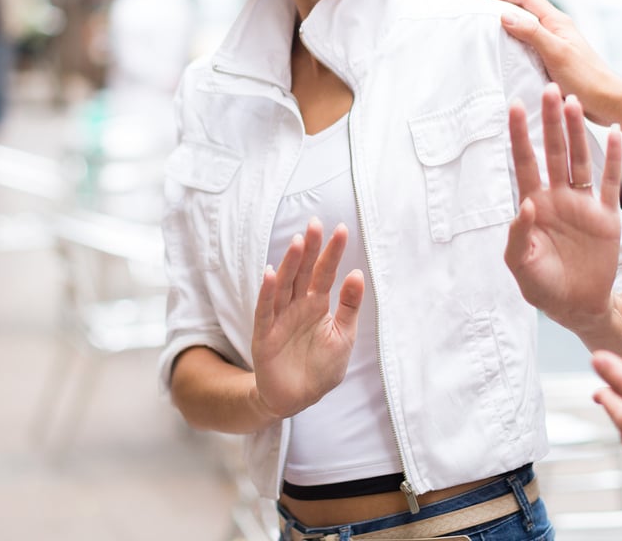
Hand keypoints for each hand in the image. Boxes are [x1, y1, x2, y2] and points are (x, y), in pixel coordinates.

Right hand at [250, 219, 363, 419]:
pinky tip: (271, 272)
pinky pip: (265, 310)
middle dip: (310, 248)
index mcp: (317, 304)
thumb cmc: (322, 366)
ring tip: (298, 242)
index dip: (332, 252)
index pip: (325, 272)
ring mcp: (279, 318)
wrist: (300, 398)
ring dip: (289, 264)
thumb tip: (357, 273)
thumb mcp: (343, 336)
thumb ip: (349, 306)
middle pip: (303, 272)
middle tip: (315, 223)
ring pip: (284, 285)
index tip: (342, 229)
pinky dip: (267, 292)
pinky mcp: (264, 335)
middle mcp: (297, 306)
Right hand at [482, 0, 621, 132]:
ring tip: (486, 26)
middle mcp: (556, 30)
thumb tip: (505, 15)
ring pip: (527, 27)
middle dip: (503, 3)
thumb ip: (532, 32)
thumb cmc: (585, 77)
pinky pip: (528, 45)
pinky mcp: (553, 61)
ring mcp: (555, 45)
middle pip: (526, 9)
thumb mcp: (556, 52)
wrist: (607, 101)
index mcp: (558, 22)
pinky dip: (514, 43)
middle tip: (480, 6)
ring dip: (507, 23)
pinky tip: (504, 52)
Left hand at [505, 83, 621, 332]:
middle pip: (553, 152)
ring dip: (577, 132)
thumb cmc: (543, 287)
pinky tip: (616, 135)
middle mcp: (558, 197)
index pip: (524, 162)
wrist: (577, 306)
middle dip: (551, 122)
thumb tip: (526, 204)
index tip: (514, 106)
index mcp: (534, 205)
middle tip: (550, 89)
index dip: (519, 135)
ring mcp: (583, 204)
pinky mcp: (606, 216)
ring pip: (580, 160)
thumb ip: (519, 236)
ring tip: (575, 103)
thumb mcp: (521, 266)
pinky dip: (614, 160)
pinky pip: (611, 183)